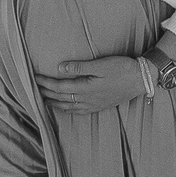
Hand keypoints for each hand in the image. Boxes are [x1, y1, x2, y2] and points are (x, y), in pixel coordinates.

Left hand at [36, 54, 156, 113]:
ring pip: (69, 107)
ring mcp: (94, 104)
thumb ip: (79, 67)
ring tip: (43, 100)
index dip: (46, 83)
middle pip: (61, 98)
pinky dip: (68, 110)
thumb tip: (60, 68)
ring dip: (54, 103)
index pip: (60, 87)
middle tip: (34, 89)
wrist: (141, 80)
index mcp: (86, 88)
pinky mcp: (99, 106)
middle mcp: (88, 99)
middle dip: (46, 93)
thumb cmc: (122, 69)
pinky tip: (65, 108)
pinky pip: (79, 111)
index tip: (35, 78)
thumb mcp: (100, 65)